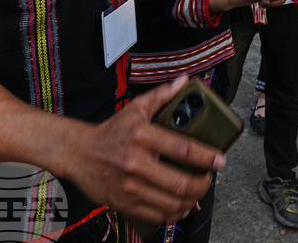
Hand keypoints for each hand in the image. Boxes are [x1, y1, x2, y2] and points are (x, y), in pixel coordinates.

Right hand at [61, 76, 224, 226]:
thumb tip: (183, 82)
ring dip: (192, 200)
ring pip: (170, 202)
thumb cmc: (110, 131)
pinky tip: (181, 206)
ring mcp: (129, 186)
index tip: (220, 160)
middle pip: (180, 183)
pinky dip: (174, 213)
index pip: (182, 148)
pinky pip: (156, 215)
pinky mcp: (124, 203)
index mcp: (141, 136)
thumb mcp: (136, 108)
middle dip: (202, 184)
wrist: (77, 153)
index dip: (206, 156)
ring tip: (198, 192)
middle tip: (209, 178)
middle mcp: (135, 162)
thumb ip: (162, 95)